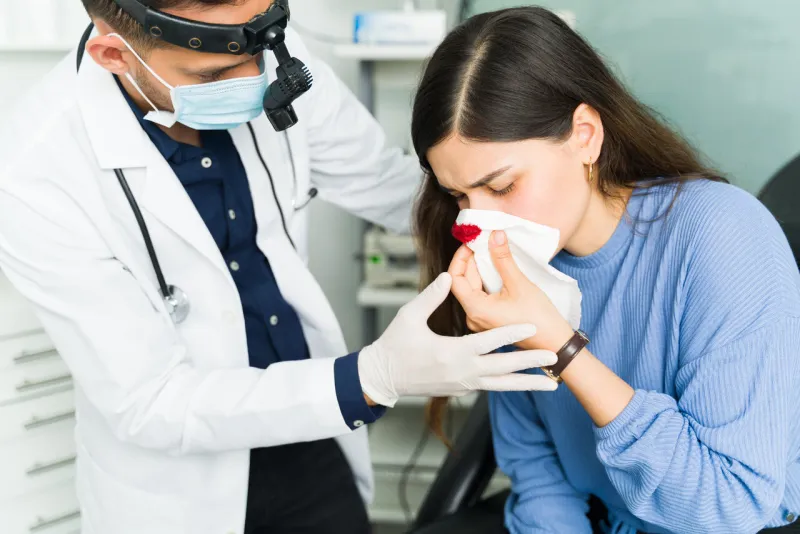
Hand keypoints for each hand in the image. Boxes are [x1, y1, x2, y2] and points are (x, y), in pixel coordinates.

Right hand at [358, 272, 557, 406]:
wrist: (384, 378)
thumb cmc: (395, 346)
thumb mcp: (409, 316)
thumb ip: (431, 296)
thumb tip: (450, 275)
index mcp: (452, 352)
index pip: (489, 342)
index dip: (512, 332)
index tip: (532, 326)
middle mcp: (462, 372)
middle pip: (504, 368)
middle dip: (531, 363)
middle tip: (554, 357)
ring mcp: (463, 384)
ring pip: (503, 385)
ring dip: (528, 383)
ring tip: (553, 384)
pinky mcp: (462, 389)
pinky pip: (492, 387)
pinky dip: (510, 384)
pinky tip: (525, 381)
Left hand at [449, 230, 573, 352]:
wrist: (555, 344)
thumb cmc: (538, 318)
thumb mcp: (519, 284)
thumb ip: (503, 258)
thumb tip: (495, 235)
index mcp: (475, 310)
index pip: (455, 279)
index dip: (460, 258)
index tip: (472, 243)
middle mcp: (473, 317)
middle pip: (463, 283)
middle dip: (472, 261)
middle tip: (484, 242)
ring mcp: (481, 320)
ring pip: (473, 289)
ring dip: (480, 270)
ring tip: (491, 252)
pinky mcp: (490, 320)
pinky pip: (482, 296)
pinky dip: (486, 281)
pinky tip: (496, 269)